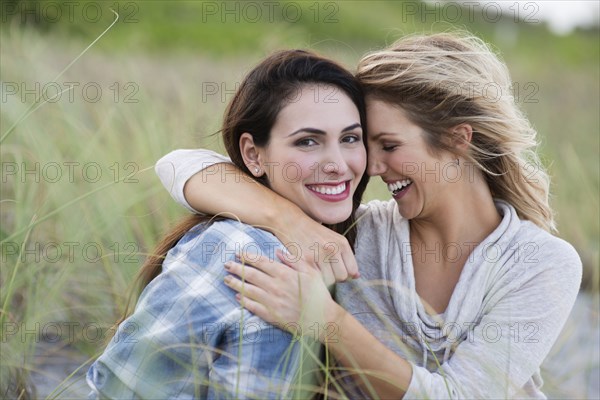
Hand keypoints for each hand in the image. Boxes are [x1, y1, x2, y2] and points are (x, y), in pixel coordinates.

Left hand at [223, 250, 340, 341]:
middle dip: (237, 268)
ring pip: (248, 290)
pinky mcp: (271, 315)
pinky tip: (237, 297)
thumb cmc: (318, 294)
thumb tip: (278, 252)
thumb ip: (294, 260)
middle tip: (227, 264)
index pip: (261, 262)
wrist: (322, 319)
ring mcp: (272, 301)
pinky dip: (244, 301)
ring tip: (226, 279)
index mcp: (285, 274)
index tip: (238, 253)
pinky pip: (253, 307)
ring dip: (236, 284)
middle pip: (251, 275)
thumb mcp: (311, 272)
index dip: (248, 257)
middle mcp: (276, 286)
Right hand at [274, 208, 359, 285]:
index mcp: (342, 243)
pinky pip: (315, 278)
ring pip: (329, 281)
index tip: (335, 271)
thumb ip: (345, 257)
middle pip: (341, 277)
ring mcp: (319, 255)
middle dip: (334, 277)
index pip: (352, 271)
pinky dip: (312, 277)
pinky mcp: (306, 260)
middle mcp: (333, 249)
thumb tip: (357, 276)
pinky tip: (308, 269)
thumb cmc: (312, 233)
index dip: (344, 274)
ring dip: (323, 279)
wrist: (291, 222)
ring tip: (315, 269)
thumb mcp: (332, 240)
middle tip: (323, 270)